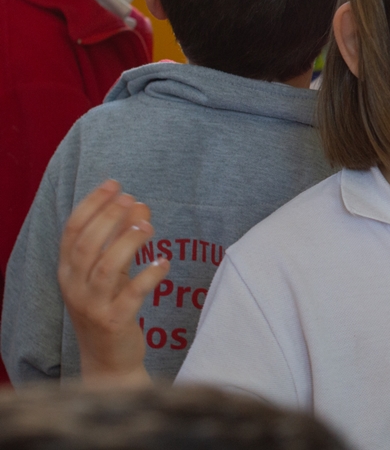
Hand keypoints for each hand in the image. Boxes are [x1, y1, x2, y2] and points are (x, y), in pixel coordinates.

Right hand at [58, 180, 168, 385]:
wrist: (109, 360)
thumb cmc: (110, 307)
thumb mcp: (113, 271)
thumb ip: (122, 239)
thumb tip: (139, 204)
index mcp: (68, 270)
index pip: (73, 230)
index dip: (92, 204)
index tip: (114, 184)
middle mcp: (74, 287)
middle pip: (87, 244)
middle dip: (109, 217)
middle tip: (132, 200)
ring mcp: (92, 306)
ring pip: (106, 267)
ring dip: (128, 243)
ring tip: (148, 227)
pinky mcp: (114, 322)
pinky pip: (132, 295)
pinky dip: (150, 276)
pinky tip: (164, 263)